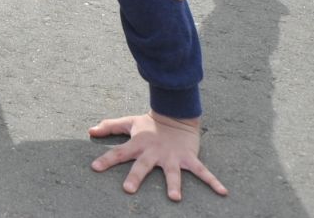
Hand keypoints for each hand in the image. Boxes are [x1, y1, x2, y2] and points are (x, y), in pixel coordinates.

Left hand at [89, 111, 226, 200]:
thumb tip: (90, 130)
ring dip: (173, 184)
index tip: (94, 168)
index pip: (119, 152)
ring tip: (175, 198)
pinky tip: (223, 192)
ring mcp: (172, 156)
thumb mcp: (129, 123)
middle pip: (143, 165)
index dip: (106, 159)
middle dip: (136, 177)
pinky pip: (202, 172)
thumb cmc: (150, 124)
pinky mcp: (189, 158)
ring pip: (172, 172)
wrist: (176, 115)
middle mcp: (154, 152)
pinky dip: (213, 182)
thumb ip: (110, 127)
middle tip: (128, 189)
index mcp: (138, 145)